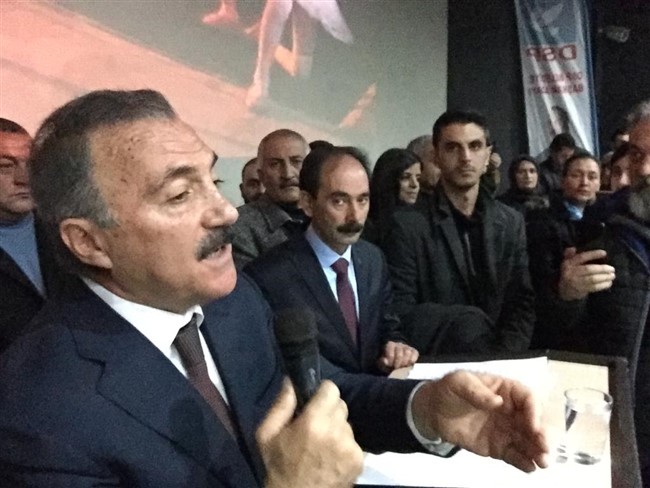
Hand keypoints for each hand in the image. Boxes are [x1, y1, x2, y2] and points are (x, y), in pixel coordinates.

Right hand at [257, 379, 362, 487]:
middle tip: (315, 426)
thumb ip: (280, 405)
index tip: (314, 401)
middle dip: (329, 411)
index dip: (322, 393)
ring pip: (347, 424)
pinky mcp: (358, 461)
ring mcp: (350, 447)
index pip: (331, 389)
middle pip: (341, 405)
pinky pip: (353, 441)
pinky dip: (344, 446)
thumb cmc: (279, 466)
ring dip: (337, 429)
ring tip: (322, 445)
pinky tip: (331, 457)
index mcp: (313, 423)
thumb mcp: (267, 435)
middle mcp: (336, 432)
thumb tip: (291, 381)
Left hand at [377, 341, 418, 372]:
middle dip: (398, 362)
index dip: (391, 358)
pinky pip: (415, 354)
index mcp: (390, 345)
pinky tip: (409, 365)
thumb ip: (382, 362)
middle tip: (396, 367)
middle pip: (399, 352)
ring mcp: (407, 347)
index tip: (390, 365)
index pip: (390, 348)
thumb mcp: (382, 363)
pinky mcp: (414, 351)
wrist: (396, 362)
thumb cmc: (388, 362)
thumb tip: (386, 361)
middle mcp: (399, 344)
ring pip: (408, 352)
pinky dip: (412, 360)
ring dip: (405, 362)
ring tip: (402, 367)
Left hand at [411, 371, 548, 472]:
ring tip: (543, 462)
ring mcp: (506, 430)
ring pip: (527, 441)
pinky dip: (523, 462)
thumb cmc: (449, 390)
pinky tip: (530, 467)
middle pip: (533, 422)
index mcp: (506, 390)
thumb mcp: (460, 382)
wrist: (433, 410)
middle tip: (545, 448)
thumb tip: (498, 401)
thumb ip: (477, 391)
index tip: (533, 426)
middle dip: (541, 435)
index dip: (534, 412)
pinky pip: (514, 455)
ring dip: (537, 451)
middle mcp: (511, 410)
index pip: (527, 399)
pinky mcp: (498, 447)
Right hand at [558, 247, 614, 300]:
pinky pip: (594, 287)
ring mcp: (576, 282)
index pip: (582, 257)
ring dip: (604, 277)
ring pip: (592, 279)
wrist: (563, 290)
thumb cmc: (569, 272)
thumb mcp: (567, 262)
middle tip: (612, 269)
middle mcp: (571, 272)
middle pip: (589, 269)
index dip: (593, 254)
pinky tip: (609, 283)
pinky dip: (603, 285)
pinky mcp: (581, 290)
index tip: (604, 253)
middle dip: (602, 269)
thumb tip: (573, 248)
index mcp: (569, 263)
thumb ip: (569, 254)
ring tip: (612, 276)